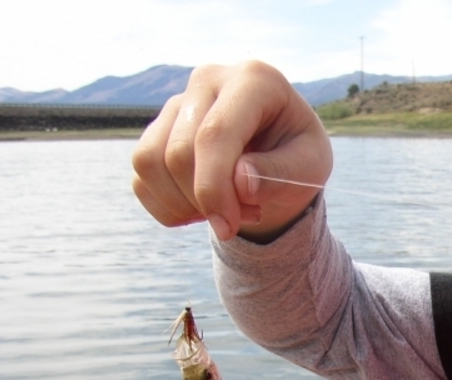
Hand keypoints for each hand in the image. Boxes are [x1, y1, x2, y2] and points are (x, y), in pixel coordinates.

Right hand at [131, 61, 332, 242]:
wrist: (282, 156)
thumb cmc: (299, 157)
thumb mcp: (311, 166)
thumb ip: (281, 172)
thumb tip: (241, 183)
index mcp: (253, 80)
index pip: (214, 134)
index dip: (214, 187)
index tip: (228, 227)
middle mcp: (208, 81)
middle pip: (178, 153)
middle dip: (207, 202)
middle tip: (245, 217)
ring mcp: (176, 103)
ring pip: (149, 163)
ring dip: (184, 206)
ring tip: (227, 212)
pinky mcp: (157, 130)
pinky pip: (141, 178)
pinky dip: (170, 208)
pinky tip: (204, 209)